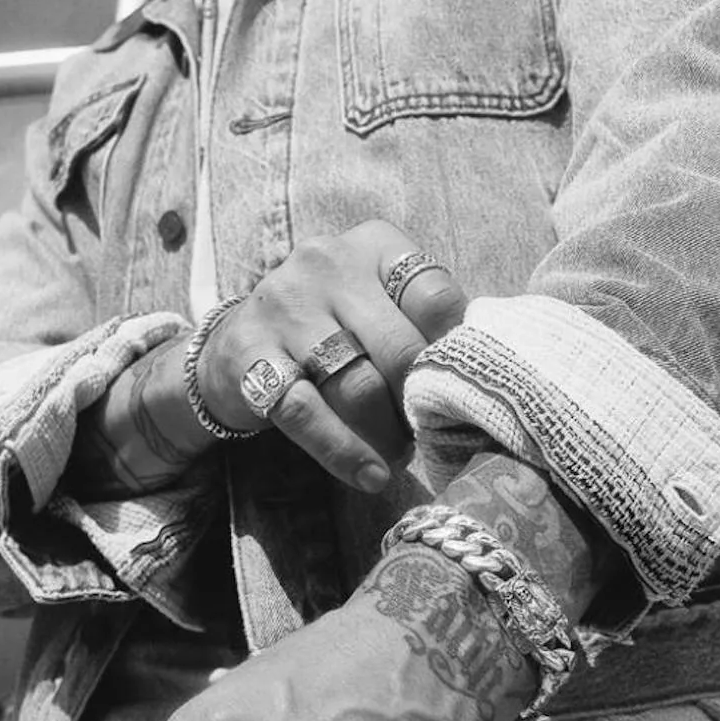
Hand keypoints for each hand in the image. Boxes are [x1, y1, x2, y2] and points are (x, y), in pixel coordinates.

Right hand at [198, 219, 465, 492]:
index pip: (434, 296)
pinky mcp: (249, 355)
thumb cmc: (332, 326)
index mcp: (372, 245)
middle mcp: (326, 264)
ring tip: (400, 457)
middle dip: (420, 403)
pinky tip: (370, 475)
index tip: (463, 390)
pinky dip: (345, 452)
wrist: (236, 343)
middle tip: (431, 436)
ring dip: (388, 435)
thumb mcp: (378, 303)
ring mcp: (284, 307)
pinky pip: (307, 413)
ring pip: (357, 386)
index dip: (454, 352)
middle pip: (399, 348)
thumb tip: (483, 378)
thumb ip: (423, 324)